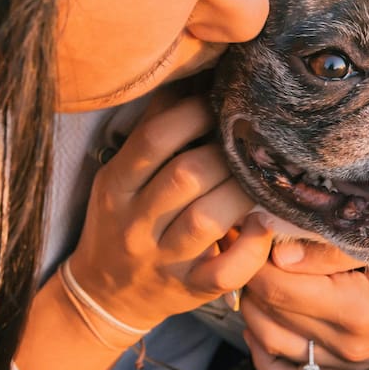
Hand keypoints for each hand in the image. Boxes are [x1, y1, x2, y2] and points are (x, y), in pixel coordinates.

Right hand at [68, 89, 273, 334]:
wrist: (105, 294)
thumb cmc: (122, 220)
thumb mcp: (121, 175)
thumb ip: (153, 131)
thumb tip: (195, 75)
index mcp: (116, 184)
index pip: (154, 139)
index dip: (193, 114)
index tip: (219, 104)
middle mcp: (135, 222)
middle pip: (186, 175)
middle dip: (225, 153)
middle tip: (249, 141)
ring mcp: (162, 260)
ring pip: (207, 220)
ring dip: (241, 192)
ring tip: (261, 176)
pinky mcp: (188, 290)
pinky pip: (224, 272)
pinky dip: (251, 248)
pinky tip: (264, 225)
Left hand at [241, 226, 368, 369]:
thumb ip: (332, 242)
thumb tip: (277, 252)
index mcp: (360, 309)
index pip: (275, 285)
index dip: (254, 252)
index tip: (254, 225)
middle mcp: (351, 345)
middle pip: (266, 313)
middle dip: (250, 274)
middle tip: (252, 242)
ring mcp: (351, 364)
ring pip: (269, 343)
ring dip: (254, 306)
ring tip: (260, 270)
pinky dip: (266, 349)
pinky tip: (266, 316)